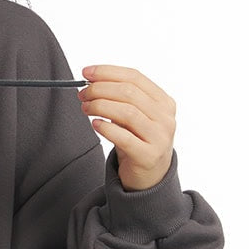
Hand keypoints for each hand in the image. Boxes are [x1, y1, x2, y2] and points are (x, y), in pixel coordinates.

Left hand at [78, 64, 176, 191]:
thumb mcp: (135, 116)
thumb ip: (121, 99)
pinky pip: (125, 138)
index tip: (86, 72)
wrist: (150, 175)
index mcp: (164, 101)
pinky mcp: (148, 156)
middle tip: (82, 94)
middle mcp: (165, 117)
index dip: (108, 72)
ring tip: (86, 108)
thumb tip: (92, 81)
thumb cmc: (138, 140)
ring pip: (127, 112)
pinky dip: (107, 128)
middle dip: (100, 89)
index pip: (135, 77)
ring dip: (100, 106)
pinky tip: (95, 124)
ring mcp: (159, 137)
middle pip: (129, 93)